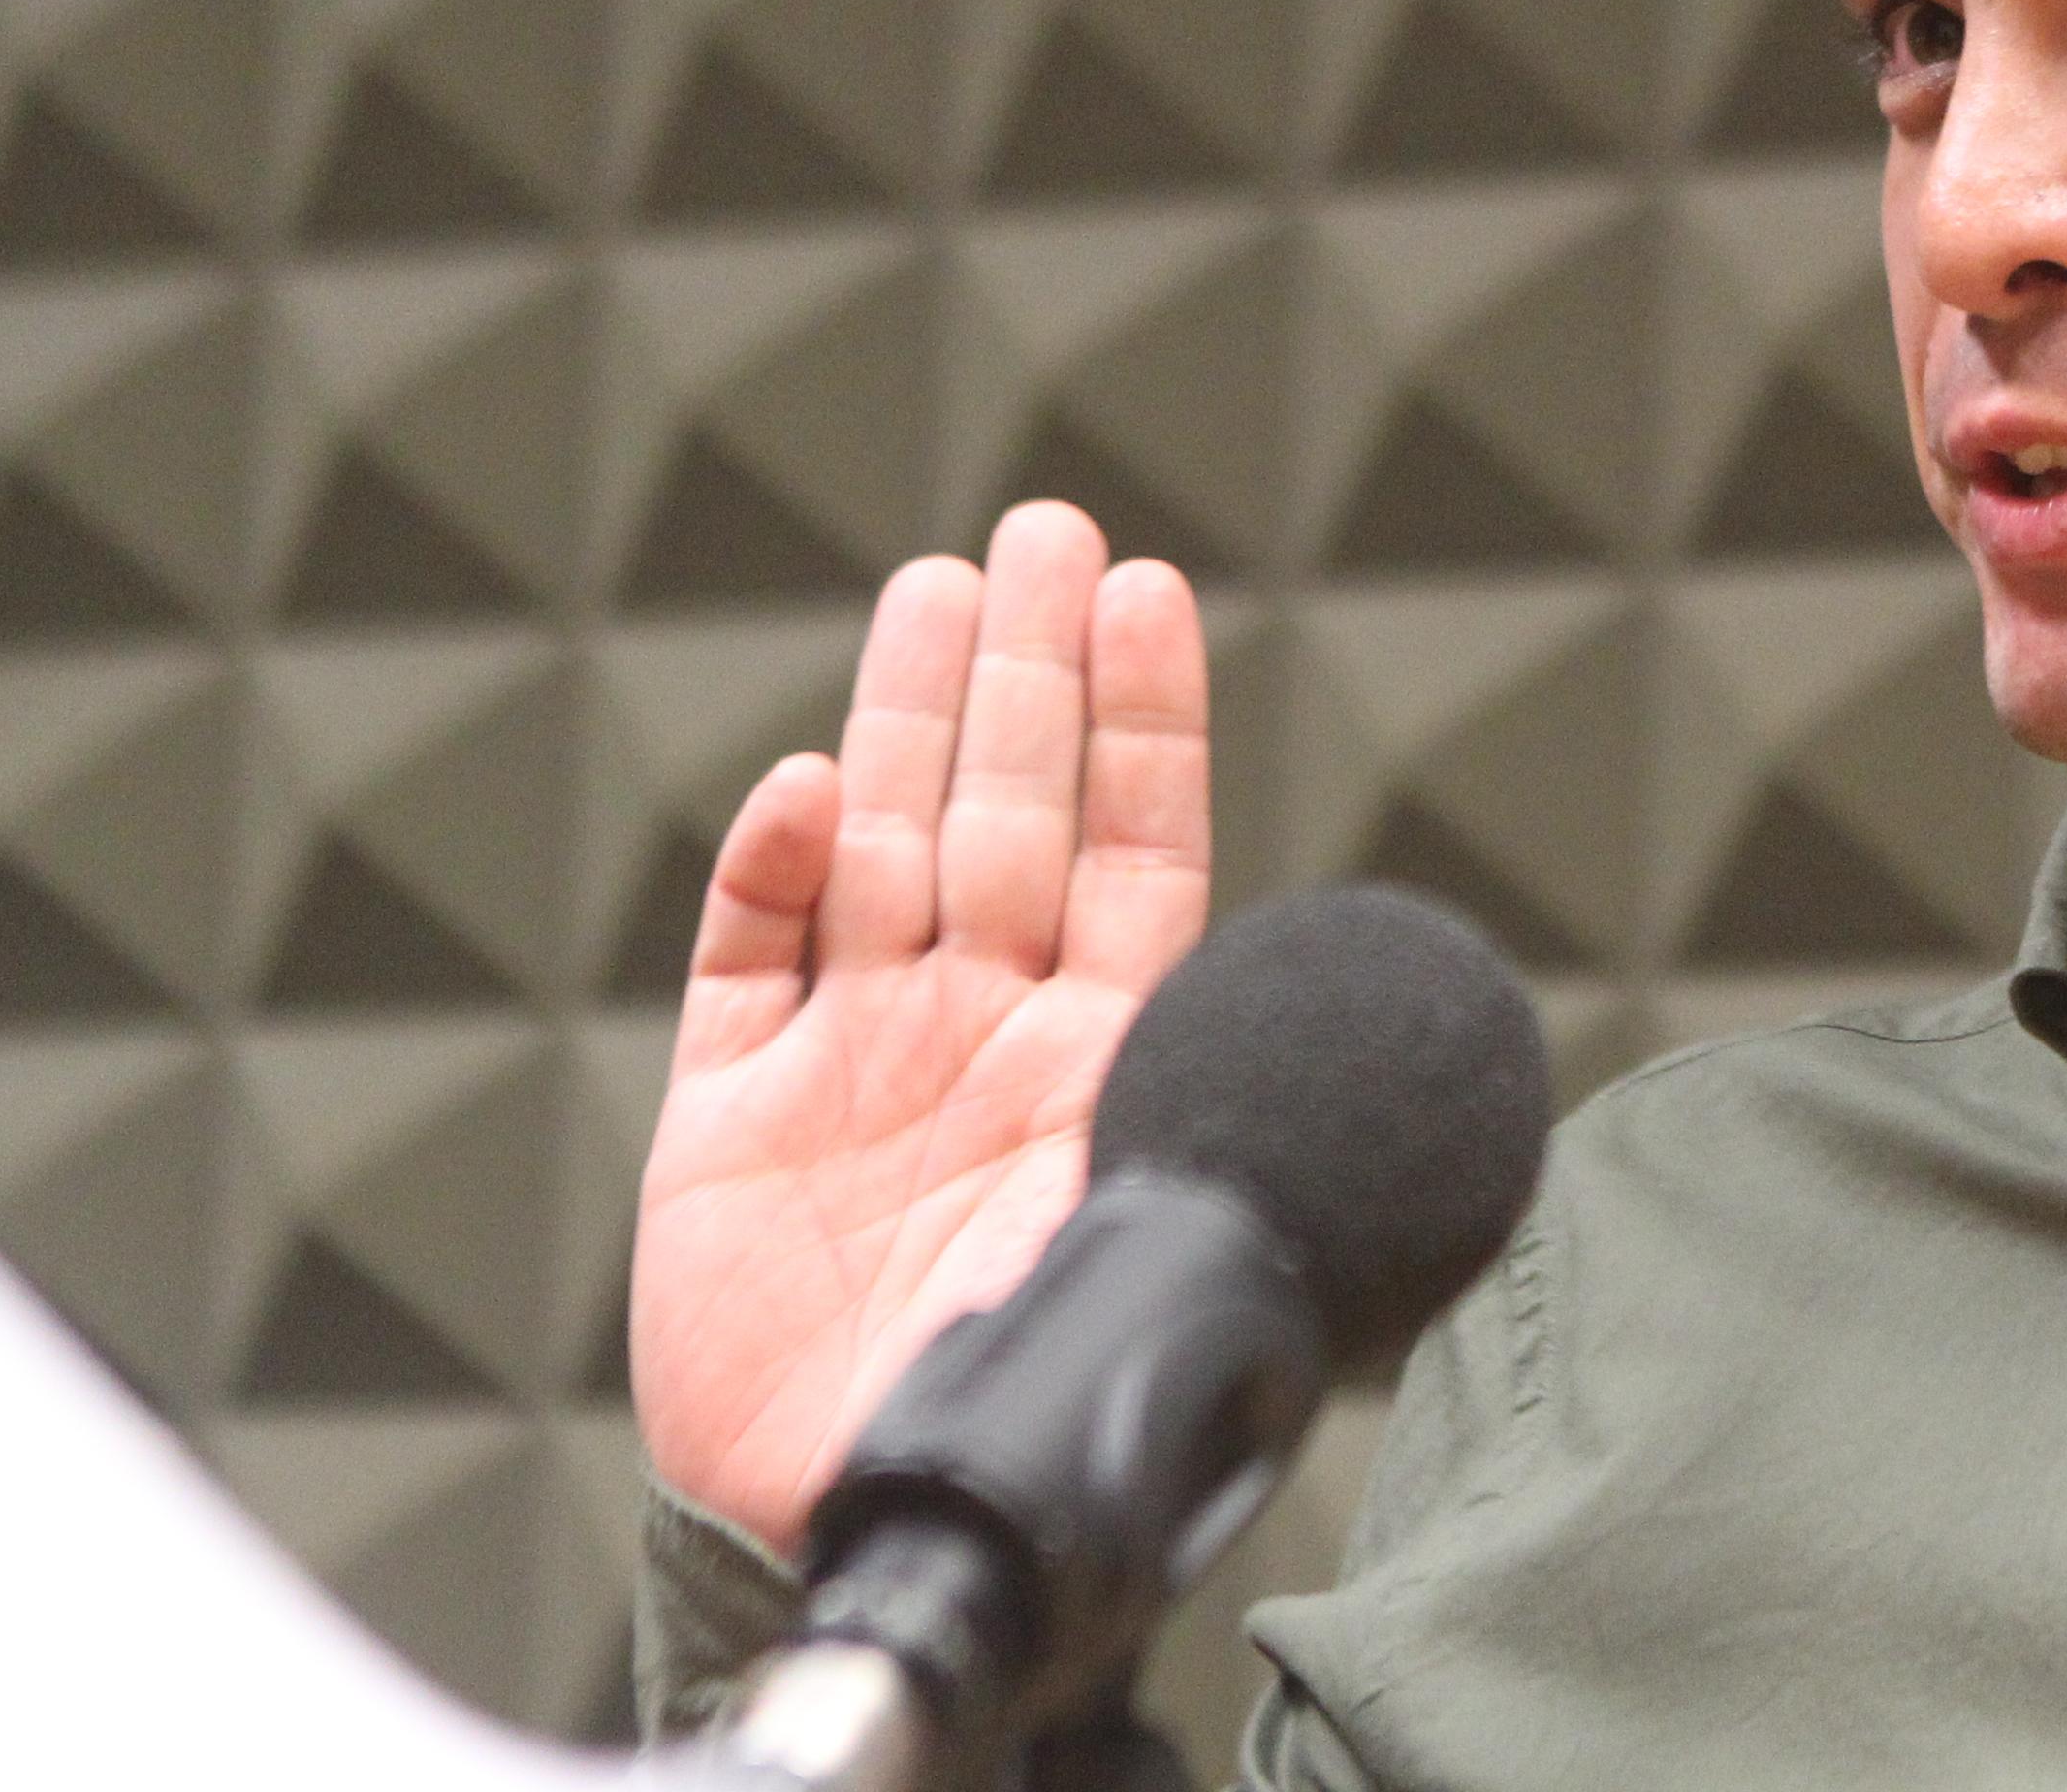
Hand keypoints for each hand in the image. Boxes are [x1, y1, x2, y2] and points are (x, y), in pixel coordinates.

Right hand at [629, 501, 1211, 1553]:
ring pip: (876, 848)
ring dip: (903, 720)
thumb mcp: (1159, 1256)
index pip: (1136, 851)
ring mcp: (851, 1065)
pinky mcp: (729, 1122)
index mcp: (1096, 1059)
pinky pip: (744, 964)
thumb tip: (1337, 1042)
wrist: (871, 1536)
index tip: (1147, 596)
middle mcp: (976, 1035)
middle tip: (1042, 530)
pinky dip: (766, 874)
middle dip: (1024, 673)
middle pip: (1001, 812)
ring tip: (940, 586)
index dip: (1141, 726)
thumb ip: (1206, 1132)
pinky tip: (803, 789)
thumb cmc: (1037, 1417)